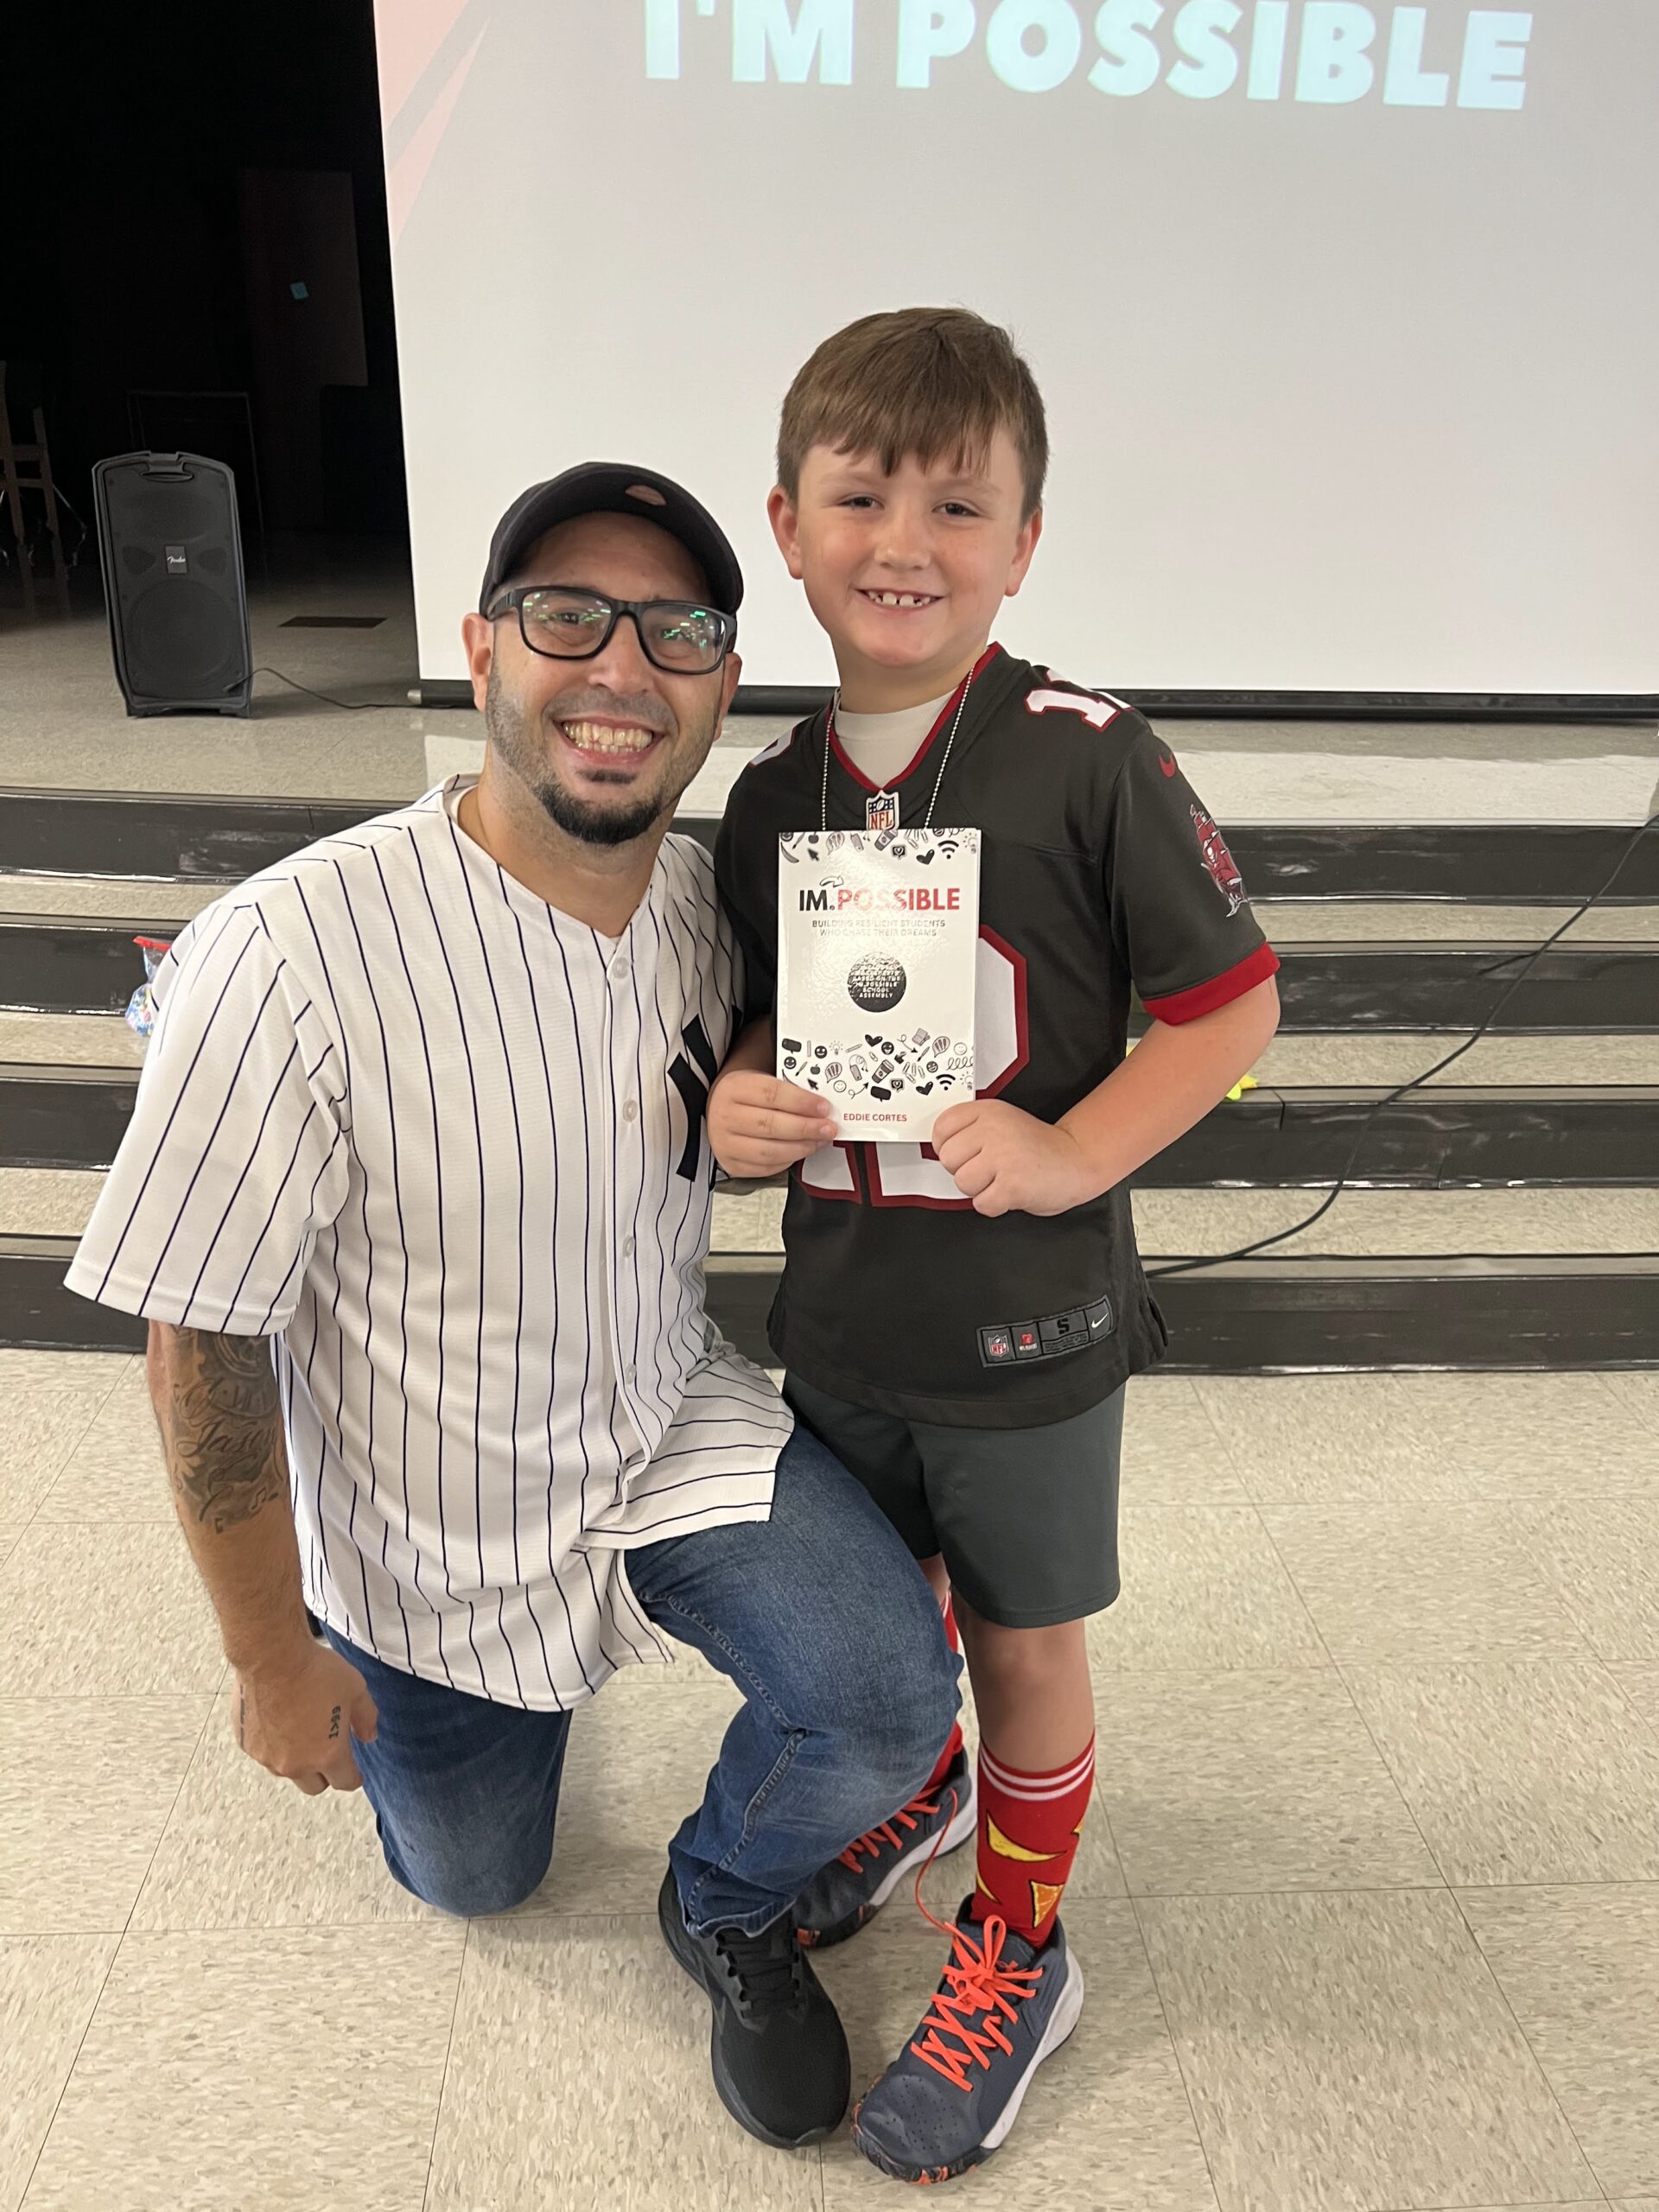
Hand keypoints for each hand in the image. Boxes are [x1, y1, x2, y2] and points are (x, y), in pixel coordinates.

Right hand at [230, 1637, 378, 1794]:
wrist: (271, 1656)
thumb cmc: (315, 1671)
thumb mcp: (356, 1688)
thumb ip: (366, 1718)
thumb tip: (369, 1737)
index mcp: (328, 1754)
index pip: (345, 1782)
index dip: (353, 1777)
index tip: (354, 1772)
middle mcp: (296, 1764)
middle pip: (315, 1786)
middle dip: (325, 1774)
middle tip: (327, 1751)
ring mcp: (268, 1758)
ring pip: (287, 1771)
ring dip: (297, 1760)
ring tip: (301, 1729)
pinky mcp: (248, 1746)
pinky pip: (265, 1754)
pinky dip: (274, 1744)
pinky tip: (278, 1719)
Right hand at [709, 1068, 835, 1178]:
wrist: (720, 1111)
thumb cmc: (746, 1096)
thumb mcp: (762, 1081)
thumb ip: (789, 1091)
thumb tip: (820, 1107)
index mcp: (734, 1088)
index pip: (771, 1094)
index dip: (802, 1102)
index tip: (823, 1107)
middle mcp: (726, 1116)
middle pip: (770, 1125)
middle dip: (806, 1128)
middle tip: (828, 1128)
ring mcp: (726, 1143)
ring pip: (769, 1151)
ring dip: (801, 1148)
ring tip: (818, 1141)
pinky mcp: (732, 1164)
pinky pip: (765, 1168)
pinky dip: (787, 1161)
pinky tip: (799, 1151)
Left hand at [930, 1099, 1096, 1217]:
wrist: (1077, 1160)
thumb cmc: (1038, 1148)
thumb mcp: (1003, 1122)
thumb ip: (971, 1129)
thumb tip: (938, 1146)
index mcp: (988, 1111)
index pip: (941, 1128)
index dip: (947, 1147)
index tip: (964, 1153)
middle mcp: (993, 1130)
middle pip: (948, 1159)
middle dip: (965, 1170)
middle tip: (990, 1168)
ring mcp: (1003, 1157)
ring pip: (962, 1183)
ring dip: (981, 1189)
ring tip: (1002, 1179)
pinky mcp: (1011, 1185)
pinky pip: (982, 1204)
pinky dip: (995, 1205)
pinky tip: (1010, 1191)